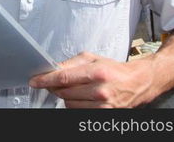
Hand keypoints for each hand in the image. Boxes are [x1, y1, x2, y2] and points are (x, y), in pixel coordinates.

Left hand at [29, 52, 154, 107]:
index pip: (64, 78)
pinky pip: (79, 112)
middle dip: (54, 87)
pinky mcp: (104, 114)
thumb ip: (71, 63)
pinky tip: (79, 97)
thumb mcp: (92, 58)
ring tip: (72, 89)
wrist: (137, 83)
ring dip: (65, 97)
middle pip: (64, 92)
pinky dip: (74, 105)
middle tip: (52, 83)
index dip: (46, 80)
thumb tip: (53, 68)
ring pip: (70, 104)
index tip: (35, 81)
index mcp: (96, 72)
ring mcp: (102, 105)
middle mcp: (100, 90)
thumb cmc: (114, 70)